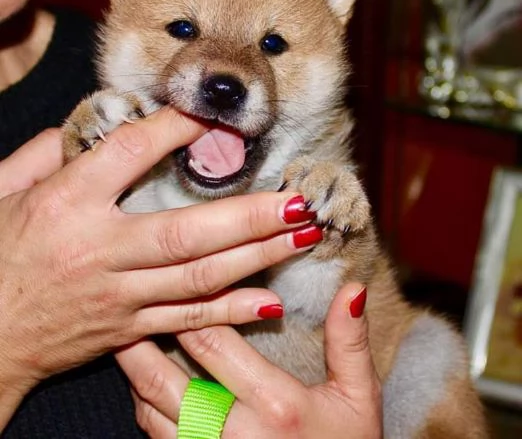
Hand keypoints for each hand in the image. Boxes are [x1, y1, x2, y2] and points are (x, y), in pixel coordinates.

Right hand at [0, 108, 317, 427]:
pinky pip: (188, 322)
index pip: (132, 153)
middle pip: (187, 232)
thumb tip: (89, 123)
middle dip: (250, 215)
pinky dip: (232, 312)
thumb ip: (44, 151)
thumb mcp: (1, 191)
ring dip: (258, 256)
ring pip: (200, 277)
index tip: (215, 117)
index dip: (177, 128)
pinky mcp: (129, 328)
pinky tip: (272, 300)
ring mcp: (120, 295)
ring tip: (304, 236)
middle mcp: (101, 250)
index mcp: (67, 204)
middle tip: (298, 199)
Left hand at [118, 283, 382, 437]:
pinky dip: (144, 405)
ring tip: (124, 334)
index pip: (215, 344)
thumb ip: (349, 343)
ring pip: (153, 409)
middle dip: (146, 334)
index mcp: (274, 404)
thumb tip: (350, 288)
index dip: (191, 307)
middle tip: (127, 299)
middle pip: (169, 377)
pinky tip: (143, 382)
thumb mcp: (358, 398)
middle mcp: (233, 433)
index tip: (175, 277)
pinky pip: (156, 437)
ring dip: (136, 370)